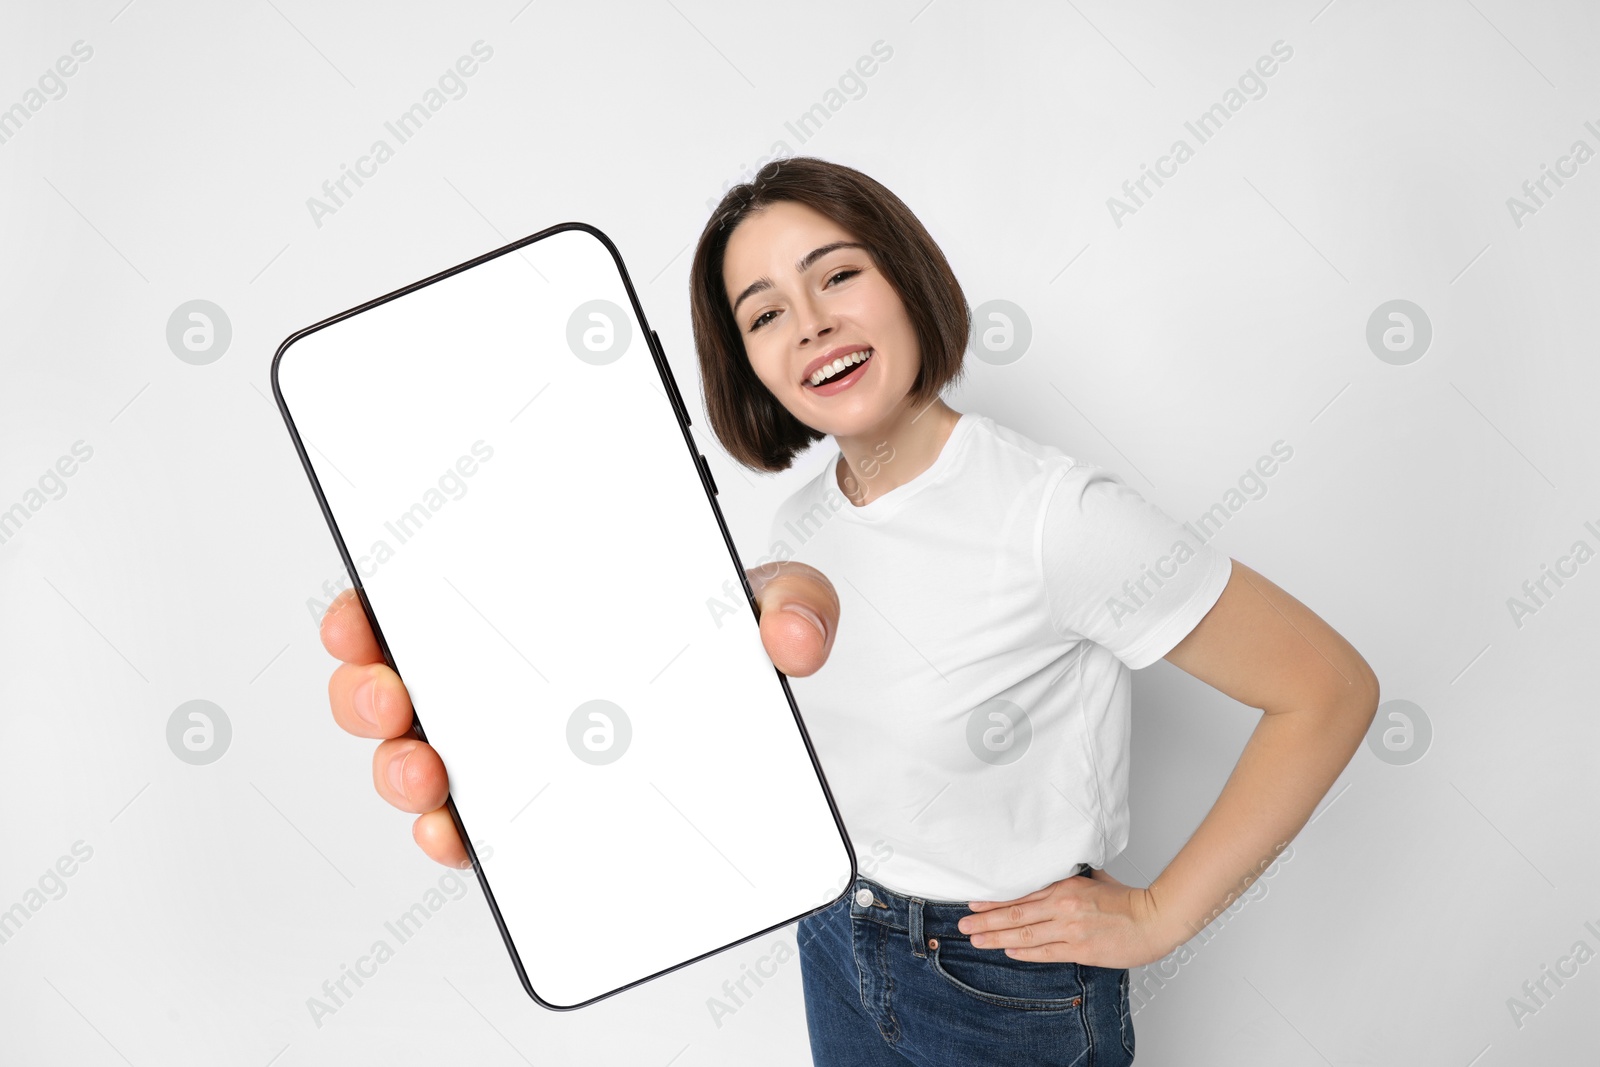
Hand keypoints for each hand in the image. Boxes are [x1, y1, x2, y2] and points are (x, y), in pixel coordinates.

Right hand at [321, 560, 839, 867]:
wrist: (750, 723)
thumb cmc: (726, 643)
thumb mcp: (765, 604)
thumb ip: (794, 602)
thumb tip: (791, 637)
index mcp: (529, 608)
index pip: (422, 598)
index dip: (371, 611)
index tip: (361, 618)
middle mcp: (500, 676)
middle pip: (397, 682)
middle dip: (369, 692)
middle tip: (393, 696)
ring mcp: (508, 746)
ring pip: (419, 756)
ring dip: (398, 768)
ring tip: (427, 775)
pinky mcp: (529, 812)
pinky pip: (471, 825)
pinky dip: (450, 833)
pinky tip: (458, 836)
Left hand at [957, 866, 1174, 969]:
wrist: (1153, 919)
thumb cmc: (1127, 900)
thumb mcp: (1094, 879)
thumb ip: (1071, 877)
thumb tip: (1054, 872)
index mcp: (1065, 886)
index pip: (1021, 894)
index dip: (994, 900)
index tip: (974, 904)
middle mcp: (1063, 906)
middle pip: (1015, 914)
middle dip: (986, 920)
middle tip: (963, 925)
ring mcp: (1070, 929)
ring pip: (1025, 934)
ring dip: (997, 938)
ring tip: (976, 940)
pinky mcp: (1080, 949)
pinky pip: (1045, 952)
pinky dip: (1024, 952)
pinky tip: (1008, 951)